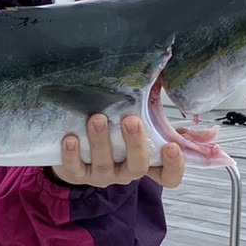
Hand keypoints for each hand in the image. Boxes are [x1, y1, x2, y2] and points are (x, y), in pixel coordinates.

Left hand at [50, 113, 184, 188]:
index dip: (174, 166)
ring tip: (97, 119)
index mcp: (145, 161)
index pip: (168, 175)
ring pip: (104, 165)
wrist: (76, 155)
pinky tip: (71, 139)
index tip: (171, 146)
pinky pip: (74, 169)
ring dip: (101, 142)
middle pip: (137, 166)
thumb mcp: (131, 122)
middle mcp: (126, 171)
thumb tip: (157, 69)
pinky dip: (72, 155)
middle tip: (131, 120)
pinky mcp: (77, 175)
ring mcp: (101, 176)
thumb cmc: (111, 133)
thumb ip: (147, 105)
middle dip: (135, 143)